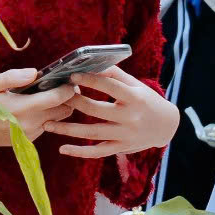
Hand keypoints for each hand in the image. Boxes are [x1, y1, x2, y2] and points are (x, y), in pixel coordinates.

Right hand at [0, 66, 79, 145]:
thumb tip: (35, 72)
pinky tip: (34, 108)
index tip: (71, 79)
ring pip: (57, 120)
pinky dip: (46, 117)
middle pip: (64, 111)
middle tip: (63, 85)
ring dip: (57, 108)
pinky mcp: (27, 141)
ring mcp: (30, 135)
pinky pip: (45, 127)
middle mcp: (30, 124)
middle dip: (68, 98)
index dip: (69, 88)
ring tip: (48, 95)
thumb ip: (14, 77)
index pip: (57, 99)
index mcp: (23, 108)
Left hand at [48, 67, 181, 159]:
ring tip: (48, 123)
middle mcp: (130, 117)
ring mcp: (125, 135)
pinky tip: (62, 149)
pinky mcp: (121, 148)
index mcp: (135, 97)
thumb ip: (116, 75)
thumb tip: (93, 62)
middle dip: (73, 102)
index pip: (109, 86)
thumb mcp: (136, 85)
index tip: (71, 76)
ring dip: (67, 129)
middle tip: (54, 96)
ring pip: (92, 133)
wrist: (166, 126)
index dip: (90, 80)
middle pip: (96, 110)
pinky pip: (97, 152)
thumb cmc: (147, 100)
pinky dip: (79, 152)